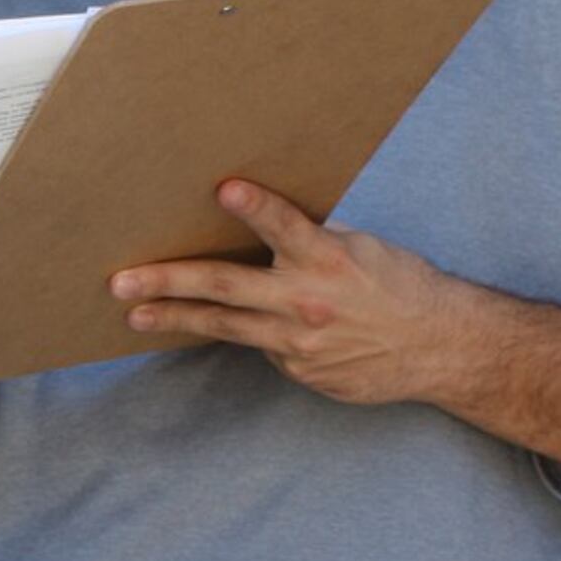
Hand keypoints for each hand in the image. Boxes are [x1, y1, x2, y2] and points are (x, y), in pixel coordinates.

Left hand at [109, 179, 468, 407]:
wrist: (437, 348)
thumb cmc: (398, 284)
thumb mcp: (359, 247)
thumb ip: (309, 240)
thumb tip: (257, 223)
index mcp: (329, 258)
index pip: (287, 226)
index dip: (257, 207)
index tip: (225, 189)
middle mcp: (309, 302)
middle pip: (227, 289)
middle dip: (169, 283)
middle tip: (123, 281)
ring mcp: (301, 344)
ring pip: (226, 327)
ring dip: (175, 319)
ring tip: (136, 314)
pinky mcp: (301, 371)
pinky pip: (263, 347)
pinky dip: (249, 332)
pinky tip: (236, 326)